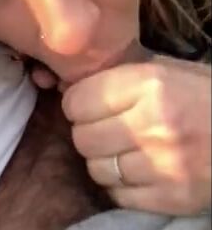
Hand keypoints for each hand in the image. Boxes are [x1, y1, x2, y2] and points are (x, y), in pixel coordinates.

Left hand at [62, 57, 210, 215]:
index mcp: (150, 84)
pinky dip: (121, 185)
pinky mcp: (172, 198)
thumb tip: (68, 86)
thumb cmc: (204, 94)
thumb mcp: (166, 69)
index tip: (86, 103)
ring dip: (103, 160)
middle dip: (87, 131)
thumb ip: (120, 75)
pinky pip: (119, 195)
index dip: (77, 102)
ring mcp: (162, 165)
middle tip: (103, 127)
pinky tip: (137, 170)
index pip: (78, 100)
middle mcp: (153, 124)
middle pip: (83, 137)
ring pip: (97, 168)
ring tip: (121, 149)